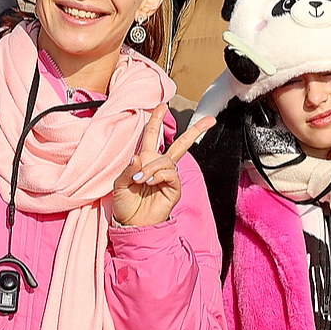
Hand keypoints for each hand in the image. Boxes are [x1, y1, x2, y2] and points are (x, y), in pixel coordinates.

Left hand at [112, 105, 213, 226]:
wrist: (132, 224)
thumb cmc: (125, 204)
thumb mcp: (120, 184)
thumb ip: (128, 169)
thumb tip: (137, 156)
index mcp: (146, 160)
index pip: (152, 135)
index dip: (157, 120)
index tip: (162, 105)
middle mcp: (160, 166)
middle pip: (181, 144)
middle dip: (196, 131)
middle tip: (210, 120)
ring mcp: (169, 177)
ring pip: (167, 160)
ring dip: (152, 167)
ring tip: (141, 179)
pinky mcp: (174, 189)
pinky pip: (171, 174)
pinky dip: (159, 174)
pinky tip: (149, 181)